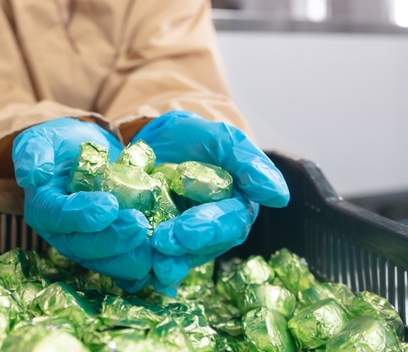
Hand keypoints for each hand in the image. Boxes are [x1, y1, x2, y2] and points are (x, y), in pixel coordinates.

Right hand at [13, 118, 152, 286]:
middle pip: (83, 246)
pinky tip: (163, 259)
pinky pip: (125, 264)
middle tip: (139, 224)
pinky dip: (144, 264)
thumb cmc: (60, 144)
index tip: (109, 206)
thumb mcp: (42, 138)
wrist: (83, 154)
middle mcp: (62, 234)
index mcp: (43, 208)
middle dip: (112, 239)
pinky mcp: (110, 250)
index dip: (82, 216)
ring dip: (130, 258)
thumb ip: (33, 152)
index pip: (57, 217)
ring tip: (155, 246)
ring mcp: (87, 246)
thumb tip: (33, 175)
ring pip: (106, 262)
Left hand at [132, 111, 289, 292]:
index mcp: (237, 208)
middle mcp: (215, 232)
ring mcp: (187, 243)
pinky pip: (153, 259)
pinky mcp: (160, 246)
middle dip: (182, 246)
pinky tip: (129, 267)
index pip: (229, 223)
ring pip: (178, 258)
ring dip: (162, 261)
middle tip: (160, 241)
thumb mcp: (224, 140)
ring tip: (145, 259)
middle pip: (203, 247)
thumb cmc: (199, 140)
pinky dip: (140, 264)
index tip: (186, 230)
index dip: (209, 228)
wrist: (161, 141)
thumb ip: (250, 164)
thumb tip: (279, 197)